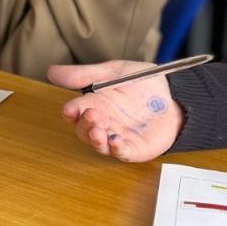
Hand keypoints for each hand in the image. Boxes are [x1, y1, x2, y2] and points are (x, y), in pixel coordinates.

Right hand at [48, 60, 183, 161]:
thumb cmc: (142, 82)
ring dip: (96, 139)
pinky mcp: (135, 149)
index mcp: (95, 105)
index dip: (71, 112)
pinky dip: (117, 150)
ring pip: (100, 144)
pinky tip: (116, 142)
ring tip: (98, 131)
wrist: (175, 91)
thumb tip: (51, 72)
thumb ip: (84, 74)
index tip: (70, 109)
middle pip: (85, 130)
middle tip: (91, 115)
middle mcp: (104, 123)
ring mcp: (118, 137)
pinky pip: (123, 153)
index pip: (76, 112)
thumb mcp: (112, 72)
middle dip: (85, 125)